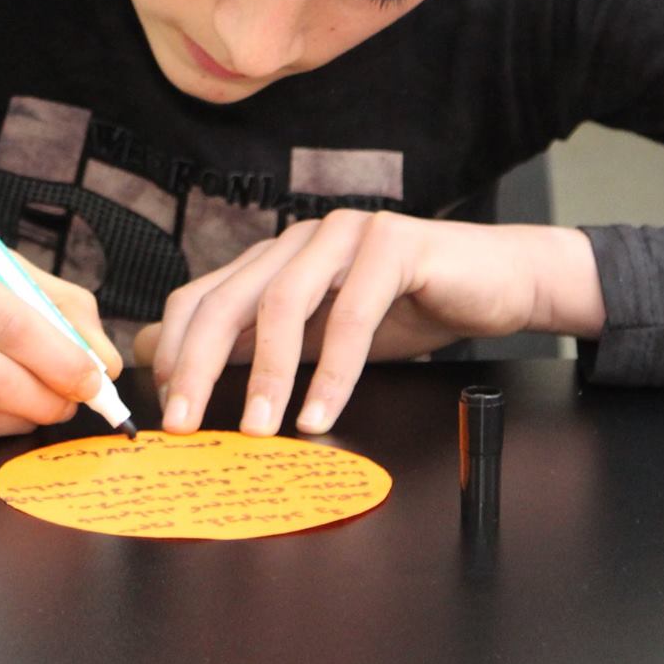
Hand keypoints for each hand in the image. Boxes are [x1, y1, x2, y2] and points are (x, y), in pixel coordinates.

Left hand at [136, 212, 603, 437]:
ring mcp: (346, 235)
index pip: (203, 296)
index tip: (166, 410)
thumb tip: (174, 364)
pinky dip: (333, 371)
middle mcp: (302, 239)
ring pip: (284, 303)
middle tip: (185, 424)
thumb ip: (258, 346)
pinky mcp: (394, 244)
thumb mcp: (320, 336)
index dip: (177, 351)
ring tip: (257, 429)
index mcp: (277, 258)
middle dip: (200, 364)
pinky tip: (321, 415)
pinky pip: (353, 315)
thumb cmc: (409, 310)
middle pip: (230, 299)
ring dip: (267, 373)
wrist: (498, 282)